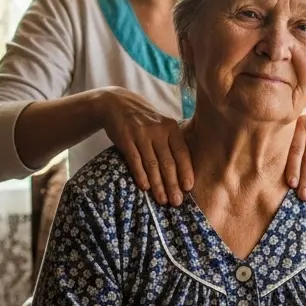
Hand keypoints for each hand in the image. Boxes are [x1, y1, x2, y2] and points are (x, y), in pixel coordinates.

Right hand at [97, 87, 192, 205]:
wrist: (117, 104)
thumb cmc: (145, 120)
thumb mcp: (162, 124)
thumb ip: (172, 142)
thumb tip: (183, 171)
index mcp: (171, 127)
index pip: (182, 153)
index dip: (186, 171)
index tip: (188, 188)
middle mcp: (158, 130)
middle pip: (168, 162)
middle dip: (173, 184)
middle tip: (176, 201)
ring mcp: (141, 135)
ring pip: (152, 164)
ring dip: (158, 185)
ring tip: (162, 200)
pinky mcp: (126, 139)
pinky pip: (135, 161)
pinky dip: (141, 175)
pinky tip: (145, 188)